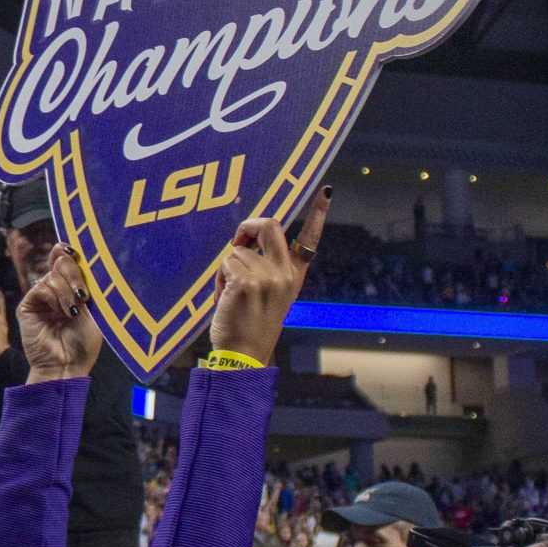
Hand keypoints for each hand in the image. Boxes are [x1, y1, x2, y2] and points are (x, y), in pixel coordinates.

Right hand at [16, 245, 101, 380]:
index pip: (69, 261)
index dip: (71, 251)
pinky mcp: (27, 306)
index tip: (77, 251)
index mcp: (73, 289)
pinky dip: (54, 297)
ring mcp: (41, 297)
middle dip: (74, 273)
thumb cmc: (84, 343)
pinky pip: (41, 287)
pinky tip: (62, 312)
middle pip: (61, 262)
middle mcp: (57, 290)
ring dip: (67, 291)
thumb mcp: (94, 310)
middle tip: (83, 295)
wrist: (68, 366)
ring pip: (52, 275)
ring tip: (73, 313)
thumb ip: (87, 284)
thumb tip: (84, 259)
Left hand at [206, 188, 329, 365]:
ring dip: (227, 268)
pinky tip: (226, 299)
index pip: (310, 240)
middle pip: (269, 225)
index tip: (327, 191)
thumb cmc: (250, 323)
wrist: (244, 354)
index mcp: (294, 276)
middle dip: (249, 224)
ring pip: (236, 250)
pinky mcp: (246, 282)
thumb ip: (266, 267)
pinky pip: (225, 263)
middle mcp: (284, 274)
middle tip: (239, 238)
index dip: (318, 214)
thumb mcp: (270, 294)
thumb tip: (245, 240)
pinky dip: (220, 279)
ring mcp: (267, 277)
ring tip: (233, 294)